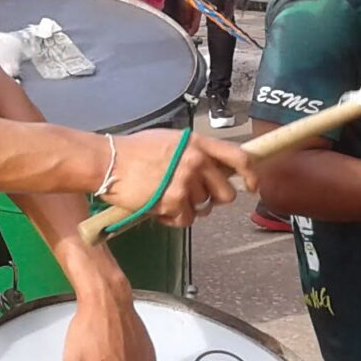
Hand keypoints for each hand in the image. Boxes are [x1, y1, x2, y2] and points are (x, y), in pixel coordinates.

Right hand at [100, 130, 257, 227]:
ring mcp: (186, 182)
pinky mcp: (174, 201)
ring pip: (204, 208)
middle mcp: (197, 161)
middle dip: (213, 200)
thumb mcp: (171, 140)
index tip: (252, 185)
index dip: (251, 174)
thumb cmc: (135, 150)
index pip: (239, 157)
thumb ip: (195, 151)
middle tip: (194, 198)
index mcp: (198, 143)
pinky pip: (186, 220)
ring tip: (167, 198)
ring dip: (189, 208)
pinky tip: (159, 208)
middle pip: (226, 193)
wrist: (108, 162)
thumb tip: (214, 167)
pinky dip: (174, 219)